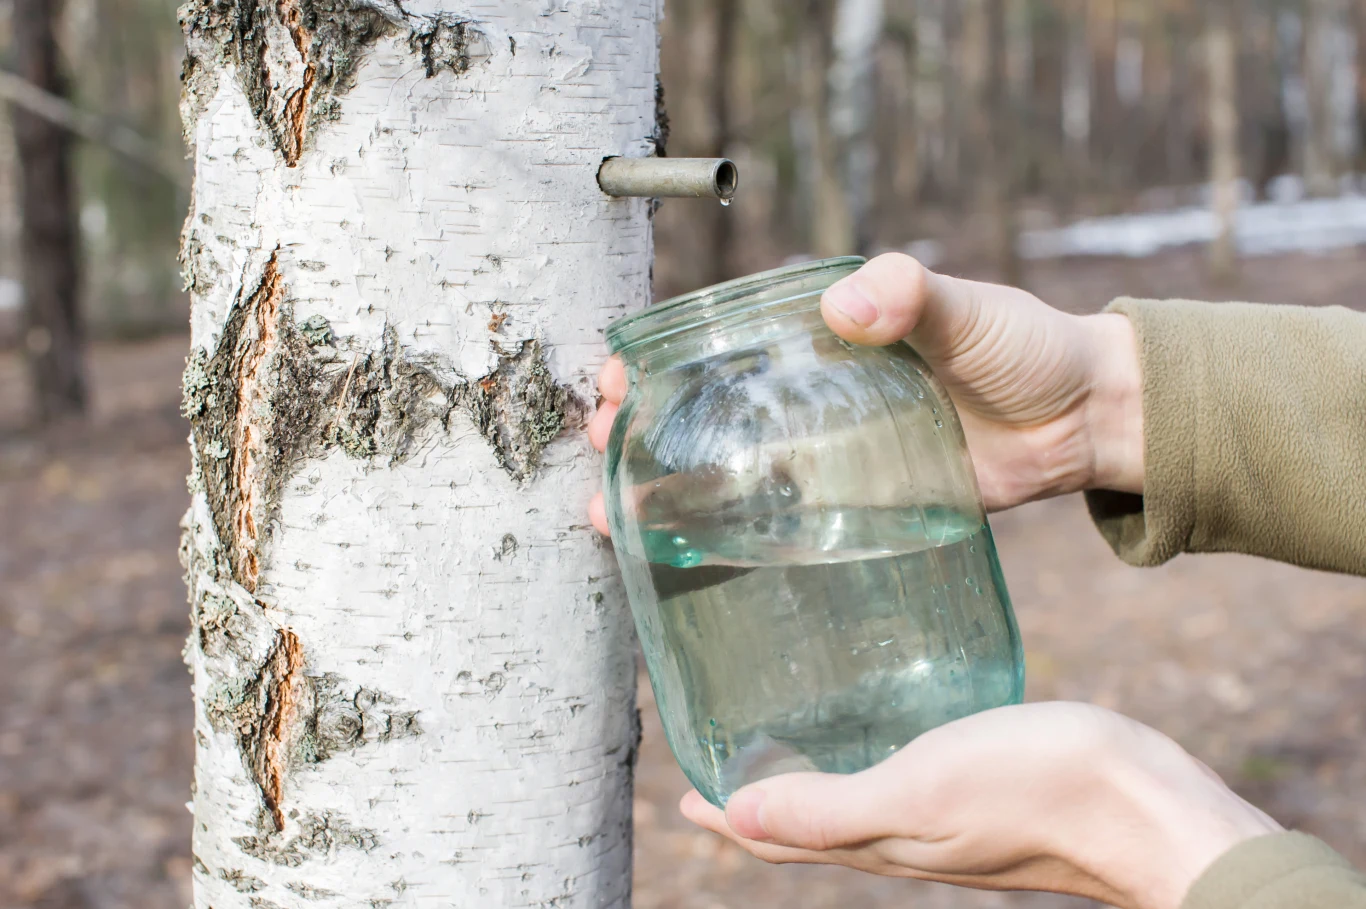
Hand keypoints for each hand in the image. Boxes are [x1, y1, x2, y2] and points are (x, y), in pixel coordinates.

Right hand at [587, 254, 1143, 532]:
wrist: (1082, 421)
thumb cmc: (1024, 348)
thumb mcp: (966, 309)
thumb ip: (911, 296)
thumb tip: (845, 307)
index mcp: (824, 333)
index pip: (721, 339)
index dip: (658, 357)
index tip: (614, 376)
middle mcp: (812, 391)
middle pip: (705, 407)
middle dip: (642, 424)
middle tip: (600, 445)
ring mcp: (828, 450)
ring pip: (727, 467)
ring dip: (666, 485)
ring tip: (613, 511)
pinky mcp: (853, 502)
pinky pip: (778, 518)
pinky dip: (727, 535)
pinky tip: (682, 553)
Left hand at [680, 703, 1280, 908]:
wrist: (1150, 809)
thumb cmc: (1038, 795)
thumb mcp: (918, 794)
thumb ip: (829, 809)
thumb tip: (732, 817)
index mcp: (877, 840)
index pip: (774, 836)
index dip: (724, 817)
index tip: (682, 791)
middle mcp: (901, 833)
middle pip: (807, 823)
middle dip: (757, 796)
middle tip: (723, 756)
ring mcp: (942, 815)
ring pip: (852, 801)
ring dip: (808, 778)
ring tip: (785, 737)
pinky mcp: (981, 787)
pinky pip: (902, 778)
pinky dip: (868, 758)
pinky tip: (883, 721)